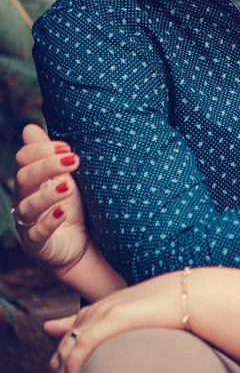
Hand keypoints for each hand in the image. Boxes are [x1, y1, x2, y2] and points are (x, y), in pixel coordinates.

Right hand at [12, 125, 89, 273]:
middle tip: (74, 160)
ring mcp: (28, 223)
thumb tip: (29, 128)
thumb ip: (50, 156)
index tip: (68, 147)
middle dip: (47, 166)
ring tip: (68, 187)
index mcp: (31, 181)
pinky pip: (36, 234)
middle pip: (24, 178)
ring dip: (47, 195)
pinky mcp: (37, 244)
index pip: (24, 159)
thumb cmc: (73, 206)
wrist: (82, 244)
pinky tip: (62, 214)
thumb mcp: (65, 178)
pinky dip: (48, 223)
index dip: (41, 150)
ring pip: (27, 206)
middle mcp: (25, 200)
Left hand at [43, 272, 180, 372]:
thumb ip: (114, 335)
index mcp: (98, 313)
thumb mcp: (135, 325)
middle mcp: (94, 312)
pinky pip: (80, 346)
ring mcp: (101, 313)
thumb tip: (87, 348)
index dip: (57, 372)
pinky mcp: (111, 317)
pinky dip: (74, 367)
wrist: (191, 297)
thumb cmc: (170, 312)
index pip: (65, 345)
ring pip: (65, 352)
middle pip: (59, 353)